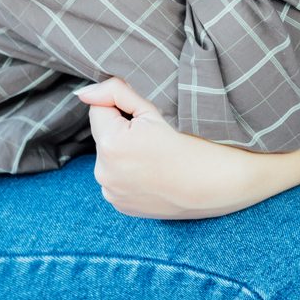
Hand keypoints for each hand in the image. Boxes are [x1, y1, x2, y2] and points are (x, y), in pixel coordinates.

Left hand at [73, 76, 261, 219]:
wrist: (215, 183)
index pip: (98, 109)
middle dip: (121, 130)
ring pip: (108, 158)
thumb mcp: (153, 110)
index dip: (122, 108)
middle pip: (103, 134)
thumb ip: (115, 93)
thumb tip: (84, 93)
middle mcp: (104, 172)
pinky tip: (154, 174)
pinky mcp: (120, 206)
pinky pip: (115, 179)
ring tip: (156, 157)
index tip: (146, 118)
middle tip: (154, 137)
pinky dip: (128, 174)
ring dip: (123, 152)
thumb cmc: (189, 142)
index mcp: (111, 144)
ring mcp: (111, 193)